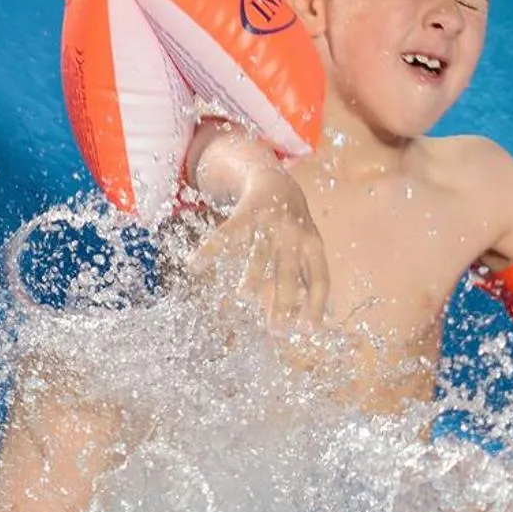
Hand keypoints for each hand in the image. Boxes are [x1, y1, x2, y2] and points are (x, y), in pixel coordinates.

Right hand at [195, 164, 330, 327]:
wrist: (277, 181)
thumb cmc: (291, 230)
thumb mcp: (302, 252)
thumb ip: (297, 285)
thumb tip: (293, 328)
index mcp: (313, 248)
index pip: (318, 280)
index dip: (314, 305)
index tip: (306, 330)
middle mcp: (295, 235)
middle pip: (289, 271)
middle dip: (284, 301)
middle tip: (276, 329)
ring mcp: (271, 223)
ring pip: (260, 254)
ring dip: (253, 276)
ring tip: (244, 297)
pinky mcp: (247, 213)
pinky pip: (227, 234)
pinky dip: (210, 250)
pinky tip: (194, 264)